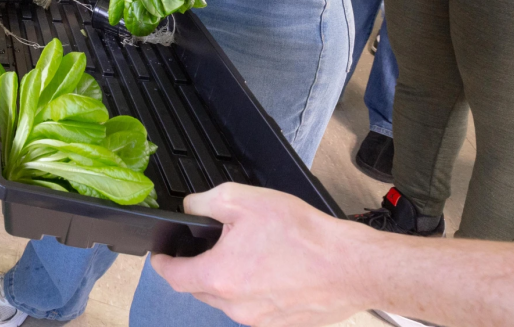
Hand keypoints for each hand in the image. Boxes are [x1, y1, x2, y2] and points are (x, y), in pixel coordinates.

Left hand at [150, 183, 370, 326]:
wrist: (353, 266)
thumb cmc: (302, 234)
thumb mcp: (242, 200)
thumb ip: (204, 202)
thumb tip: (189, 209)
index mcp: (219, 277)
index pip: (173, 276)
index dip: (162, 262)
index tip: (160, 254)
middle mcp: (235, 306)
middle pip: (199, 289)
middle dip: (197, 267)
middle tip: (209, 244)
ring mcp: (259, 320)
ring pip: (227, 300)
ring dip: (226, 279)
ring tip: (246, 253)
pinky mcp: (281, 325)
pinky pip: (253, 308)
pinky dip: (251, 291)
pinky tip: (269, 270)